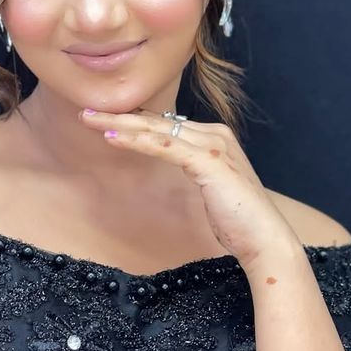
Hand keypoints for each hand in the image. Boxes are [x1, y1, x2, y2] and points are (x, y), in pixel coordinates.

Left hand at [78, 106, 300, 269]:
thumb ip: (194, 168)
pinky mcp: (207, 161)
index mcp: (216, 137)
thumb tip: (172, 160)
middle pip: (158, 121)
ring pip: (156, 129)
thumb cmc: (238, 219)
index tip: (106, 119)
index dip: (135, 121)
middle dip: (120, 115)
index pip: (167, 124)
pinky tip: (112, 137)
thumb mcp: (212, 185)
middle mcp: (215, 134)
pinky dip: (136, 141)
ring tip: (90, 119)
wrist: (264, 238)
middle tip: (86, 111)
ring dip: (120, 123)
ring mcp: (212, 145)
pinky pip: (163, 147)